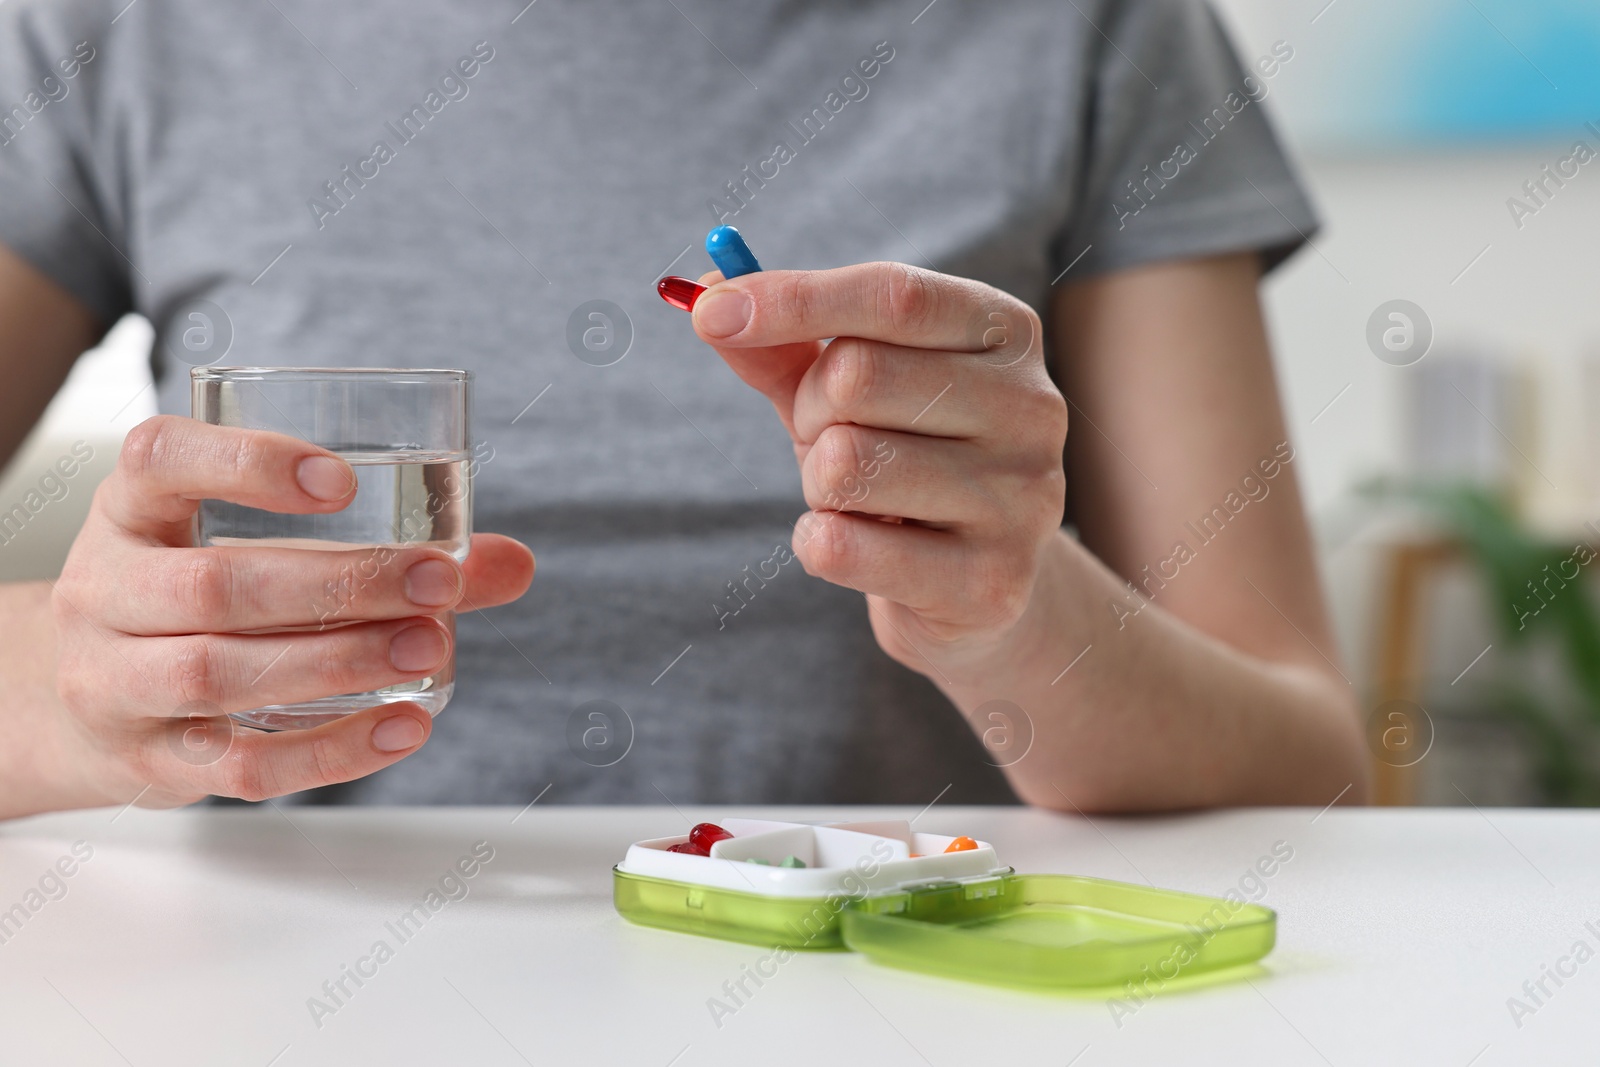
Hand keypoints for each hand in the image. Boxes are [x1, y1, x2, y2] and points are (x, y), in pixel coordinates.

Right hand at [48, 416, 533, 809]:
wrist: (75, 702)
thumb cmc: (194, 605)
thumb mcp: (253, 552)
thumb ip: (386, 554)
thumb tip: (513, 562)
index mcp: (130, 511)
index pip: (160, 460)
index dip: (246, 463)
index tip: (343, 482)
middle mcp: (103, 591)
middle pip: (213, 585)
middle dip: (337, 585)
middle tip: (436, 586)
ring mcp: (111, 682)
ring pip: (216, 676)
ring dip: (336, 662)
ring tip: (428, 649)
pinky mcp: (146, 763)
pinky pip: (239, 767)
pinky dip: (329, 753)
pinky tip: (402, 729)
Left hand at [692, 262, 1068, 676]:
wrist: (976, 589)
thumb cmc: (905, 462)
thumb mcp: (846, 392)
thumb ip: (783, 343)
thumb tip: (707, 298)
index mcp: (1005, 334)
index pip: (893, 296)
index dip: (794, 299)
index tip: (712, 314)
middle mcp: (1031, 407)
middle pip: (856, 376)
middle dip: (808, 412)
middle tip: (829, 441)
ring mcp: (1020, 498)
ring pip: (844, 464)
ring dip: (817, 485)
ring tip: (860, 499)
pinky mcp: (990, 583)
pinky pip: (843, 547)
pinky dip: (818, 544)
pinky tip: (859, 548)